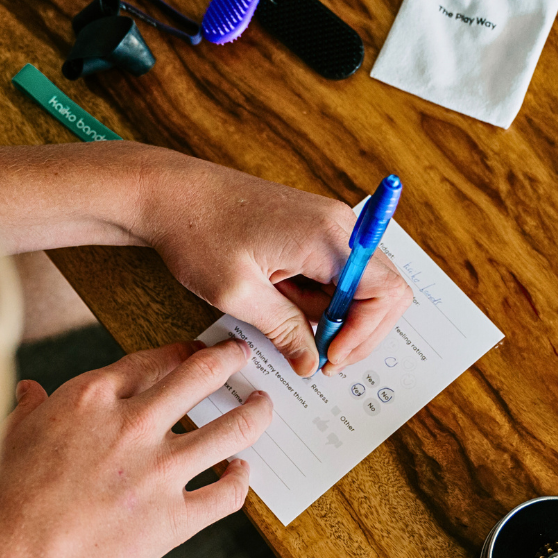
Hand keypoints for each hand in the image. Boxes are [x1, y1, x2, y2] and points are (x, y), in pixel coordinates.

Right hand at [0, 340, 271, 557]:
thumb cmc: (7, 498)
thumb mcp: (11, 437)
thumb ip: (30, 409)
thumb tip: (29, 391)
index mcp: (94, 398)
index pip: (154, 360)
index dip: (183, 351)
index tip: (197, 350)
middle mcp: (136, 425)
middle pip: (202, 376)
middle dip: (230, 359)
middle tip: (243, 355)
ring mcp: (162, 471)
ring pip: (232, 429)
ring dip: (255, 413)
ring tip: (264, 407)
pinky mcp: (177, 516)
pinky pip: (227, 493)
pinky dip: (242, 481)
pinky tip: (243, 473)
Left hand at [143, 154, 413, 377]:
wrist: (171, 194)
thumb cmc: (198, 233)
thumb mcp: (239, 294)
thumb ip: (284, 330)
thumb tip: (311, 363)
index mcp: (327, 237)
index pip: (386, 292)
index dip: (365, 334)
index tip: (330, 357)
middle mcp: (338, 225)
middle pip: (383, 289)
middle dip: (358, 331)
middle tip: (321, 358)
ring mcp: (329, 224)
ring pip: (361, 285)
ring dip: (336, 317)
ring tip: (290, 327)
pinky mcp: (314, 229)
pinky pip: (337, 274)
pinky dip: (321, 300)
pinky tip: (285, 307)